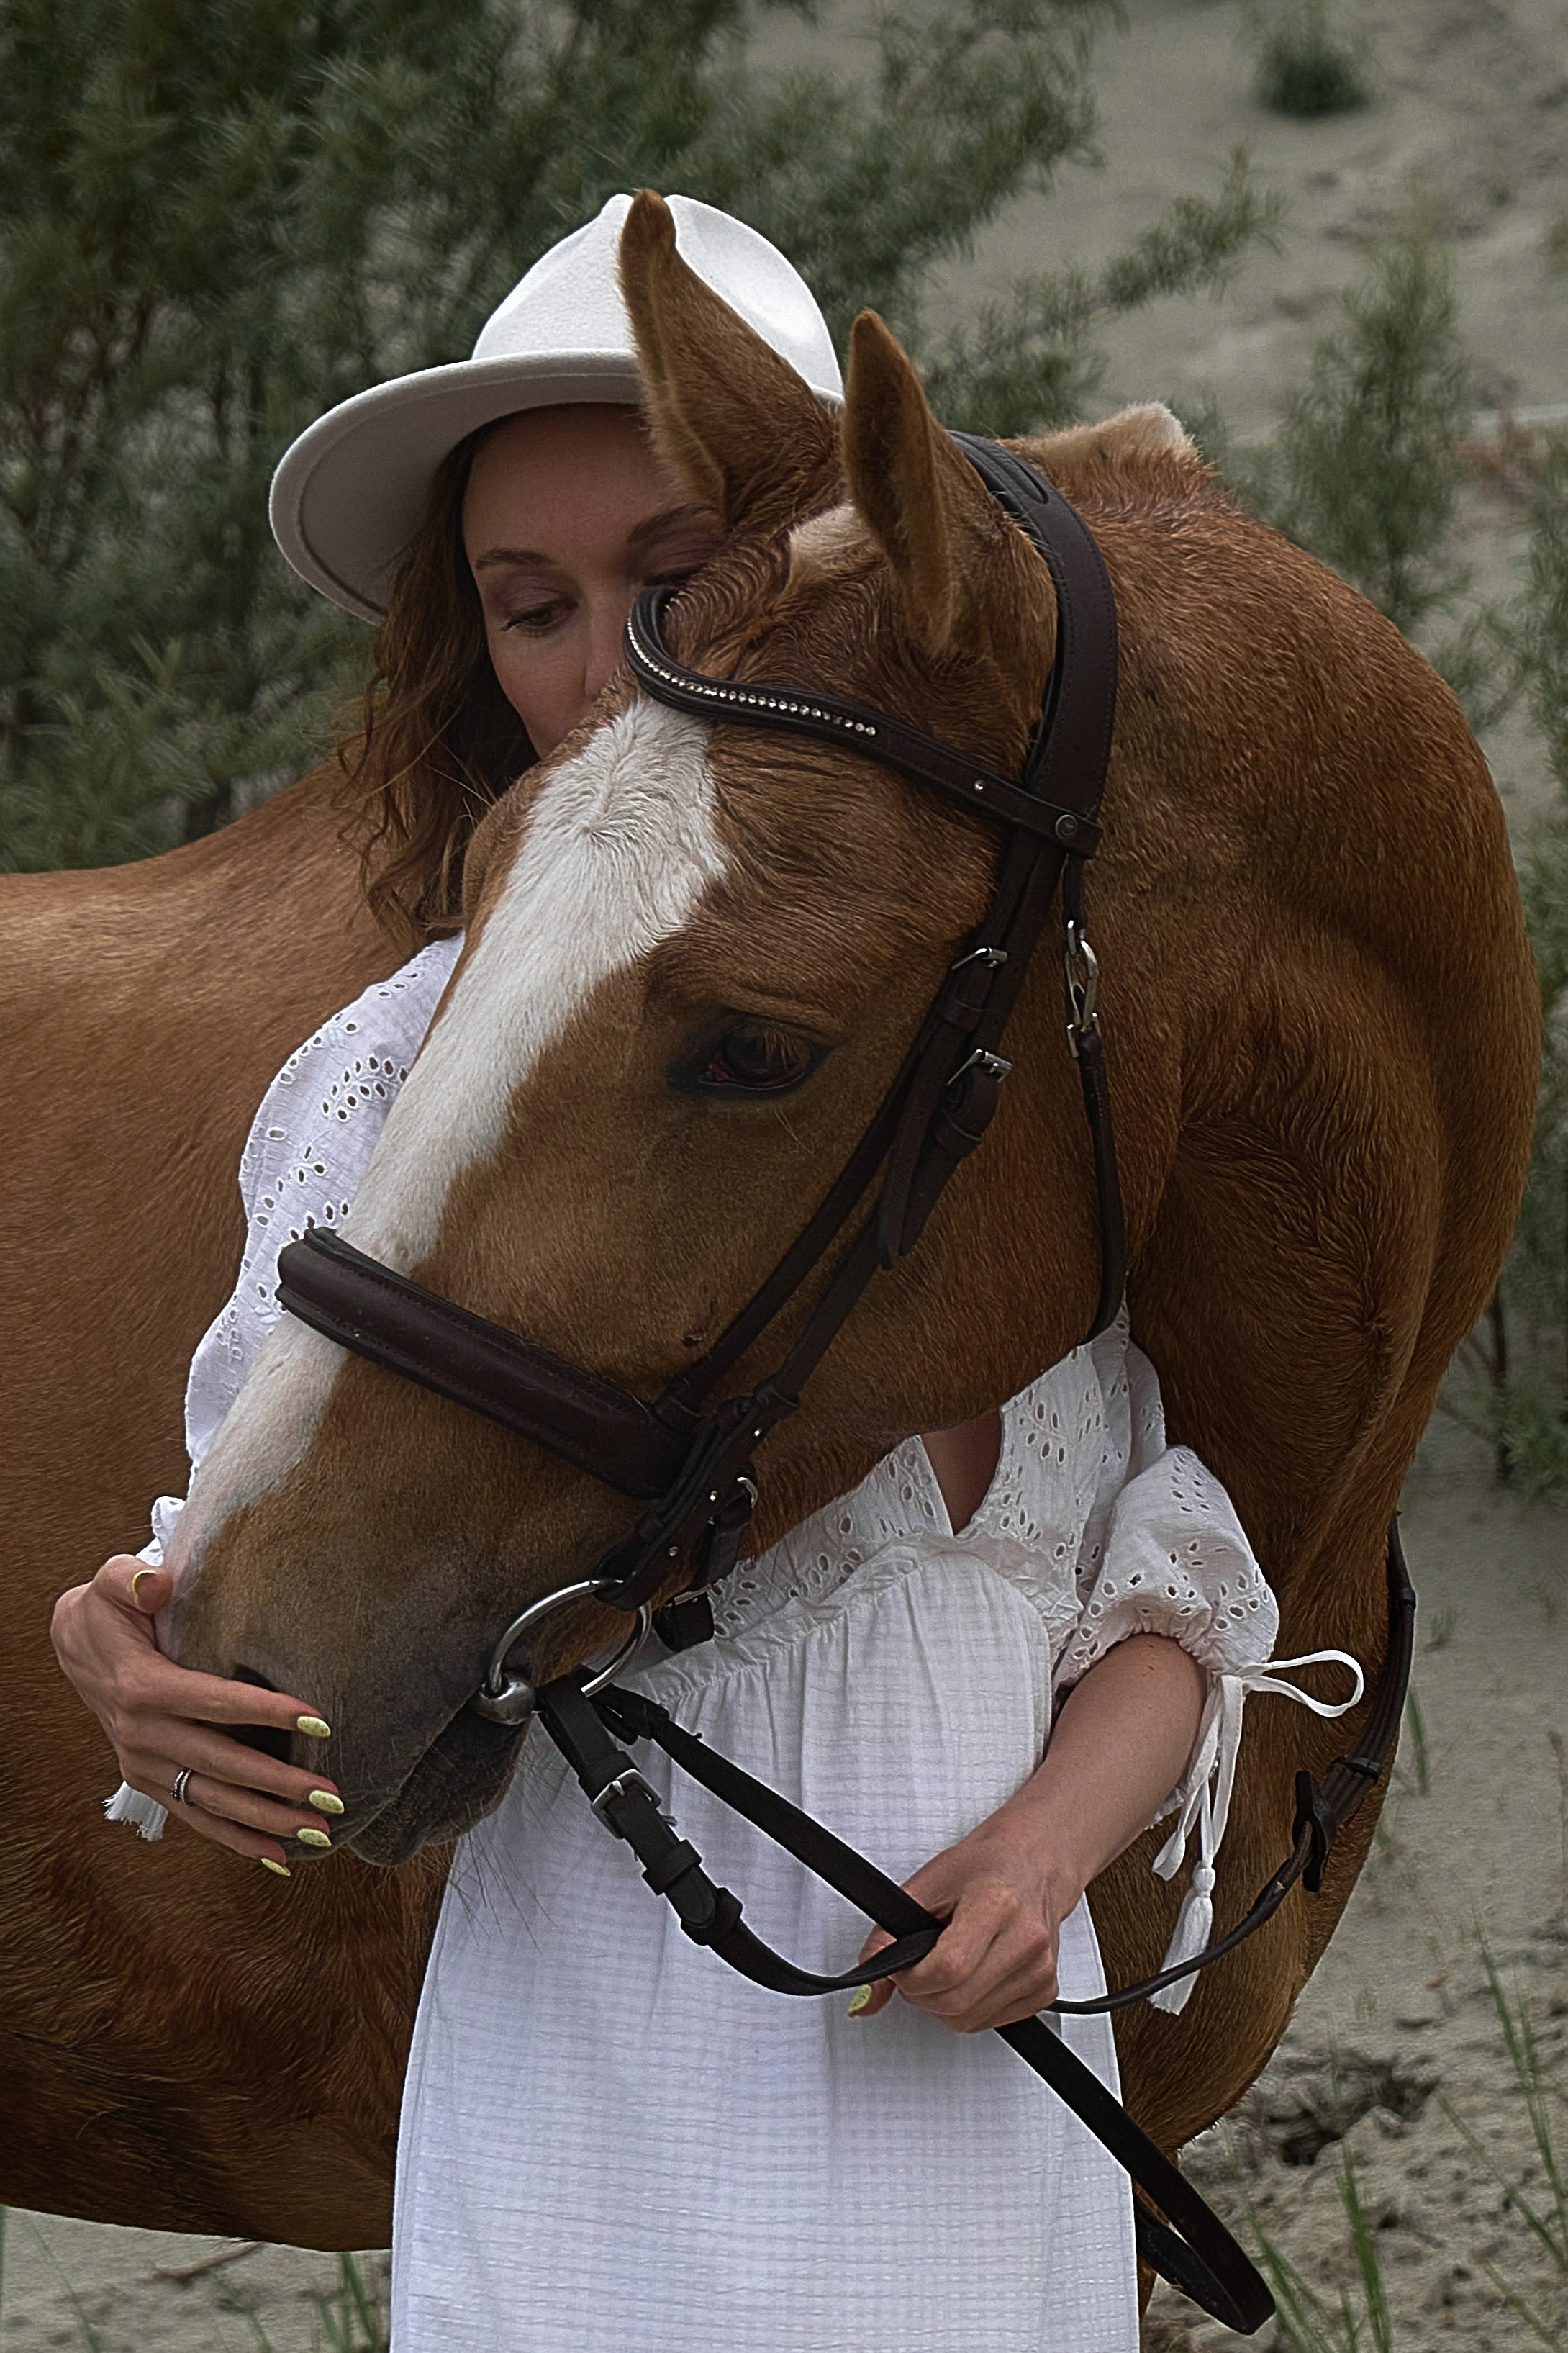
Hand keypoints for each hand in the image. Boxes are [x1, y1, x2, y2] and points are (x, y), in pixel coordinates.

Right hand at [51, 1554, 341, 1872]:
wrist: (75, 1647)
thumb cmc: (111, 1609)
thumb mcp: (113, 1580)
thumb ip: (134, 1579)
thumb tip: (161, 1583)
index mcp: (143, 1687)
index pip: (215, 1702)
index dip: (268, 1711)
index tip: (319, 1722)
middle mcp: (143, 1735)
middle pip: (221, 1763)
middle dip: (279, 1783)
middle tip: (331, 1795)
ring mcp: (144, 1764)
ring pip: (212, 1800)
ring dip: (265, 1820)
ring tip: (319, 1831)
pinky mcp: (148, 1781)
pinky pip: (195, 1816)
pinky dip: (235, 1840)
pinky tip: (277, 1858)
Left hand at [851, 1635, 1208, 2032]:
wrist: (1054, 1843)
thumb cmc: (990, 1850)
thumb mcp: (934, 1872)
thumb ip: (896, 1924)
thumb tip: (864, 1978)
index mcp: (998, 1902)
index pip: (946, 1968)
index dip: (912, 1979)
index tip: (896, 1969)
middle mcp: (1027, 1938)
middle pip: (955, 2002)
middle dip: (924, 1990)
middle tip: (916, 1959)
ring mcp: (1044, 1964)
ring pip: (974, 2018)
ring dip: (950, 2000)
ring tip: (947, 1954)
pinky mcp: (1050, 1983)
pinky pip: (998, 2020)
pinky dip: (978, 2005)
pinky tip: (977, 1967)